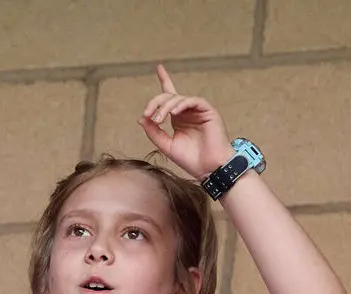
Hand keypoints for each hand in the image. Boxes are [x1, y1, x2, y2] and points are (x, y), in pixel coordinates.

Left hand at [139, 64, 232, 180]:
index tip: (160, 67)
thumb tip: (142, 118)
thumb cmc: (191, 160)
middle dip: (156, 103)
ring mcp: (198, 111)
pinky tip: (174, 112)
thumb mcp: (166, 145)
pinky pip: (193, 100)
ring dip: (165, 106)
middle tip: (148, 115)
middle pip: (169, 96)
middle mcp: (188, 112)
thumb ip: (154, 132)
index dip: (165, 80)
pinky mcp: (208, 111)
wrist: (209, 169)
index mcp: (179, 119)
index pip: (170, 96)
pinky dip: (181, 104)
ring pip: (178, 98)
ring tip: (159, 119)